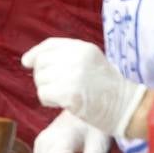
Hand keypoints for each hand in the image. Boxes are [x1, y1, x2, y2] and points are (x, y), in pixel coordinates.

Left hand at [21, 38, 147, 137]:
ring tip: (64, 95)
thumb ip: (65, 57)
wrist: (127, 108)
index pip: (50, 45)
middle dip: (43, 76)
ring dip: (47, 90)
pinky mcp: (70, 94)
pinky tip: (62, 104)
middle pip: (41, 63)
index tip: (27, 62)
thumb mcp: (91, 62)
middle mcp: (78, 58)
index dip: (35, 53)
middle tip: (57, 87)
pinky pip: (43, 94)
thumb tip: (26, 60)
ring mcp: (74, 75)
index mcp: (84, 48)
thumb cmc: (107, 88)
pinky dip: (48, 101)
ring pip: (40, 80)